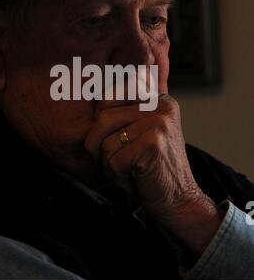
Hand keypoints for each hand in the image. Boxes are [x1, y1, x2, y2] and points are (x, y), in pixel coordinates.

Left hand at [85, 94, 224, 252]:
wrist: (178, 201)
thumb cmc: (152, 168)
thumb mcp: (142, 131)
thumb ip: (132, 105)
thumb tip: (125, 78)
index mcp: (156, 98)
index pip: (107, 97)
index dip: (101, 125)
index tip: (118, 140)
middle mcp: (160, 105)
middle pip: (102, 119)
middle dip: (101, 146)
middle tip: (123, 160)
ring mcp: (159, 122)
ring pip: (106, 142)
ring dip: (111, 164)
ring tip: (133, 169)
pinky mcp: (153, 143)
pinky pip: (114, 160)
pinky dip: (119, 176)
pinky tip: (138, 178)